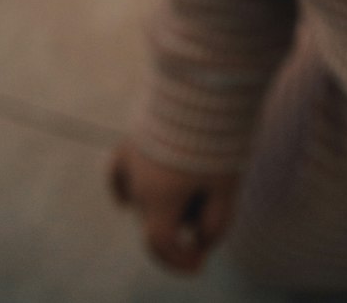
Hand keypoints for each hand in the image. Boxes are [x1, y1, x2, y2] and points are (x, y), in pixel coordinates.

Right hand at [108, 140, 238, 273]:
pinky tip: (124, 202)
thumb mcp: (226, 184)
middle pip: (156, 219)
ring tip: (196, 178)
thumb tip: (199, 243)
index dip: (180, 260)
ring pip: (143, 198)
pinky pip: (120, 174)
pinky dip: (125, 189)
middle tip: (212, 201)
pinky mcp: (130, 139)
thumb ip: (215, 223)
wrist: (203, 81)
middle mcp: (136, 182)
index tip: (199, 263)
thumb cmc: (218, 135)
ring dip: (164, 202)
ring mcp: (129, 159)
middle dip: (182, 222)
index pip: (161, 245)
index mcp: (157, 198)